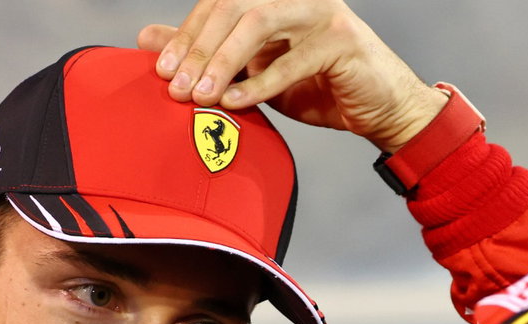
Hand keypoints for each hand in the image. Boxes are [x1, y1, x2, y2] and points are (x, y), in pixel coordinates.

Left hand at [137, 0, 447, 151]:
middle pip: (233, 7)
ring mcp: (321, 11)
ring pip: (259, 23)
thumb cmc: (318, 87)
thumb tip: (147, 39)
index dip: (187, 34)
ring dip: (224, 62)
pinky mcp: (342, 40)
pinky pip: (292, 60)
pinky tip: (235, 103)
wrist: (380, 110)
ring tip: (202, 97)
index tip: (162, 71)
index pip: (218, 3)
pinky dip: (260, 83)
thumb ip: (206, 54)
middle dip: (199, 49)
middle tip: (177, 88)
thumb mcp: (253, 72)